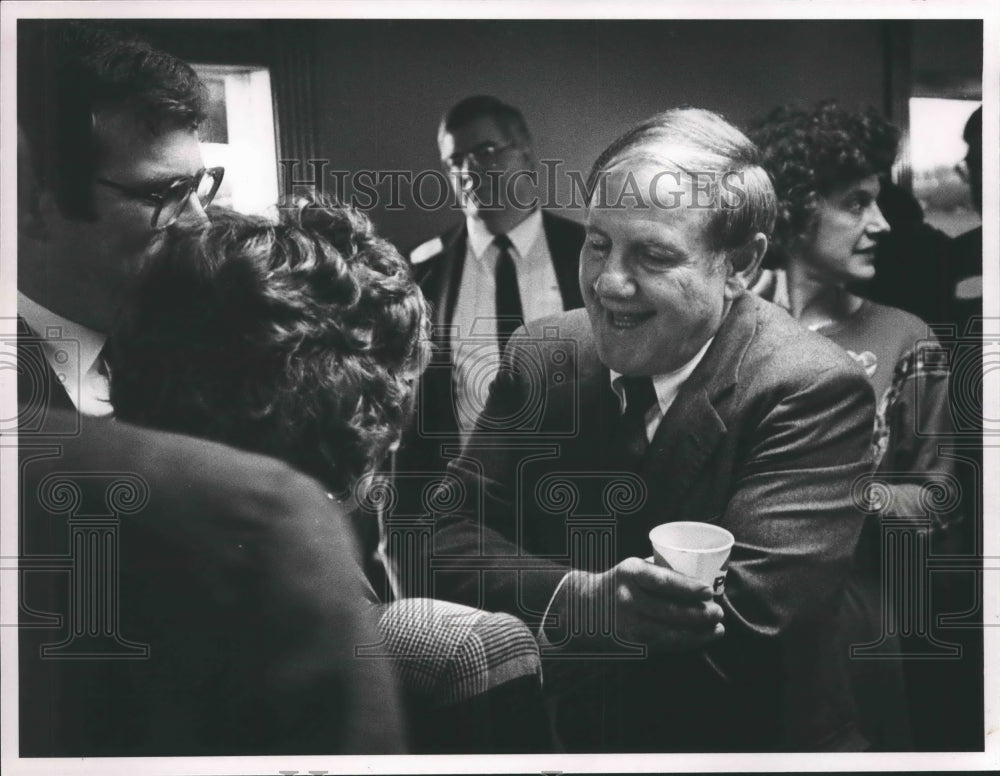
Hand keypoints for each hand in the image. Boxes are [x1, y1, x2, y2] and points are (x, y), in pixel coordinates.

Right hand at [546, 557, 724, 652]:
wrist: (584, 606)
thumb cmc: (621, 582)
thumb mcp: (634, 568)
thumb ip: (661, 570)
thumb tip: (703, 573)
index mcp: (630, 572)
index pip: (662, 580)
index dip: (687, 587)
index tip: (708, 590)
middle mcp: (627, 598)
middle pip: (668, 610)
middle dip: (698, 614)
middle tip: (718, 612)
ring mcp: (627, 623)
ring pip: (668, 632)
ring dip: (697, 632)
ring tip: (717, 629)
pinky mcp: (630, 642)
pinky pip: (662, 645)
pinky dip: (685, 643)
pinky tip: (701, 638)